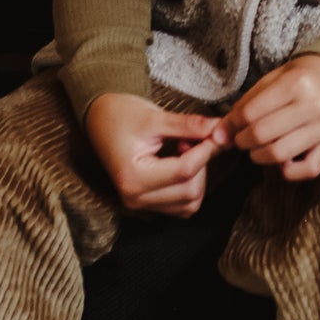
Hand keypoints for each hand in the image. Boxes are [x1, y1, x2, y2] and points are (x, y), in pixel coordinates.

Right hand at [84, 93, 227, 217]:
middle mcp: (135, 198)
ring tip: (184, 148)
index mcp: (132, 178)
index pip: (185, 171)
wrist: (99, 120)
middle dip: (202, 163)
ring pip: (190, 202)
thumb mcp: (155, 117)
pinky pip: (182, 204)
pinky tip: (181, 161)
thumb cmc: (121, 115)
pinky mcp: (149, 202)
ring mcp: (141, 203)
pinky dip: (191, 185)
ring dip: (198, 175)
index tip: (220, 132)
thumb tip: (220, 129)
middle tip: (195, 137)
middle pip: (191, 191)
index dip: (208, 150)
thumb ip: (190, 126)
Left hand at [227, 53, 319, 180]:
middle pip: (263, 134)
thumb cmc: (300, 79)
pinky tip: (281, 159)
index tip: (230, 125)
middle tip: (241, 138)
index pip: (251, 113)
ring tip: (257, 147)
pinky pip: (307, 170)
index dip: (232, 123)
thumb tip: (219, 135)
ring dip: (259, 156)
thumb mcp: (272, 80)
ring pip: (280, 154)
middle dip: (242, 140)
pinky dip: (288, 171)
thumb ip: (245, 105)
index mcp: (298, 83)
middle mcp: (315, 105)